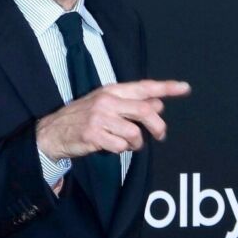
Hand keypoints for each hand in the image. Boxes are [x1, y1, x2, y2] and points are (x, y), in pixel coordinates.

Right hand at [37, 79, 189, 160]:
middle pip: (145, 112)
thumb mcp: (106, 104)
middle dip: (158, 127)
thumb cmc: (81, 118)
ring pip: (134, 133)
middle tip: (160, 136)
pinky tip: (111, 147)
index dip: (166, 87)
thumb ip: (132, 104)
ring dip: (135, 144)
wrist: (52, 132)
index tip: (185, 88)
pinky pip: (120, 146)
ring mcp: (99, 118)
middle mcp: (106, 101)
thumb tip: (158, 104)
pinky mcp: (93, 135)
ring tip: (127, 144)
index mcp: (111, 91)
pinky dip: (120, 150)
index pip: (144, 87)